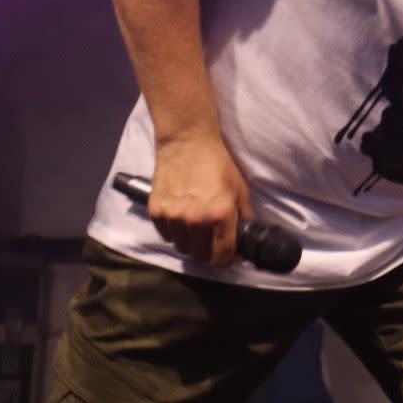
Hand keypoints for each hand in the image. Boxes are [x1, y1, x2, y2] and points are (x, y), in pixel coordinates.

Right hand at [148, 134, 253, 266]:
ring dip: (189, 242)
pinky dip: (173, 232)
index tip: (226, 255)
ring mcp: (173, 216)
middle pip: (200, 256)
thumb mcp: (240, 188)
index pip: (222, 255)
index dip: (226, 259)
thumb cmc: (218, 164)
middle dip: (207, 252)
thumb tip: (246, 234)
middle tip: (210, 242)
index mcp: (220, 215)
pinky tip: (180, 219)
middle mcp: (196, 219)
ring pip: (181, 247)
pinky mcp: (156, 211)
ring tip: (195, 228)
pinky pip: (165, 234)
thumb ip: (244, 215)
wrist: (187, 143)